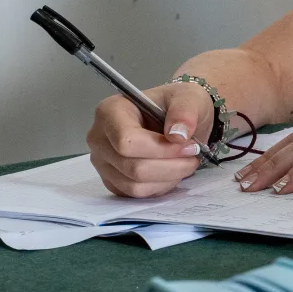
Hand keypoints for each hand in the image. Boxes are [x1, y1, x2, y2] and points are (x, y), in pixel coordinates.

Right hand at [86, 81, 214, 197]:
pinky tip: (172, 170)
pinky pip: (136, 194)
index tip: (188, 145)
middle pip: (132, 167)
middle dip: (170, 165)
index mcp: (110, 111)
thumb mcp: (189, 97)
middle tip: (192, 154)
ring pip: (135, 185)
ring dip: (168, 177)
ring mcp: (103, 162)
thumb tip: (176, 135)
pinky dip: (160, 186)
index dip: (161, 148)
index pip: (126, 141)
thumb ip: (185, 111)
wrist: (178, 121)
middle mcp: (99, 138)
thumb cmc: (178, 105)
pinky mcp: (112, 181)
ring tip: (186, 162)